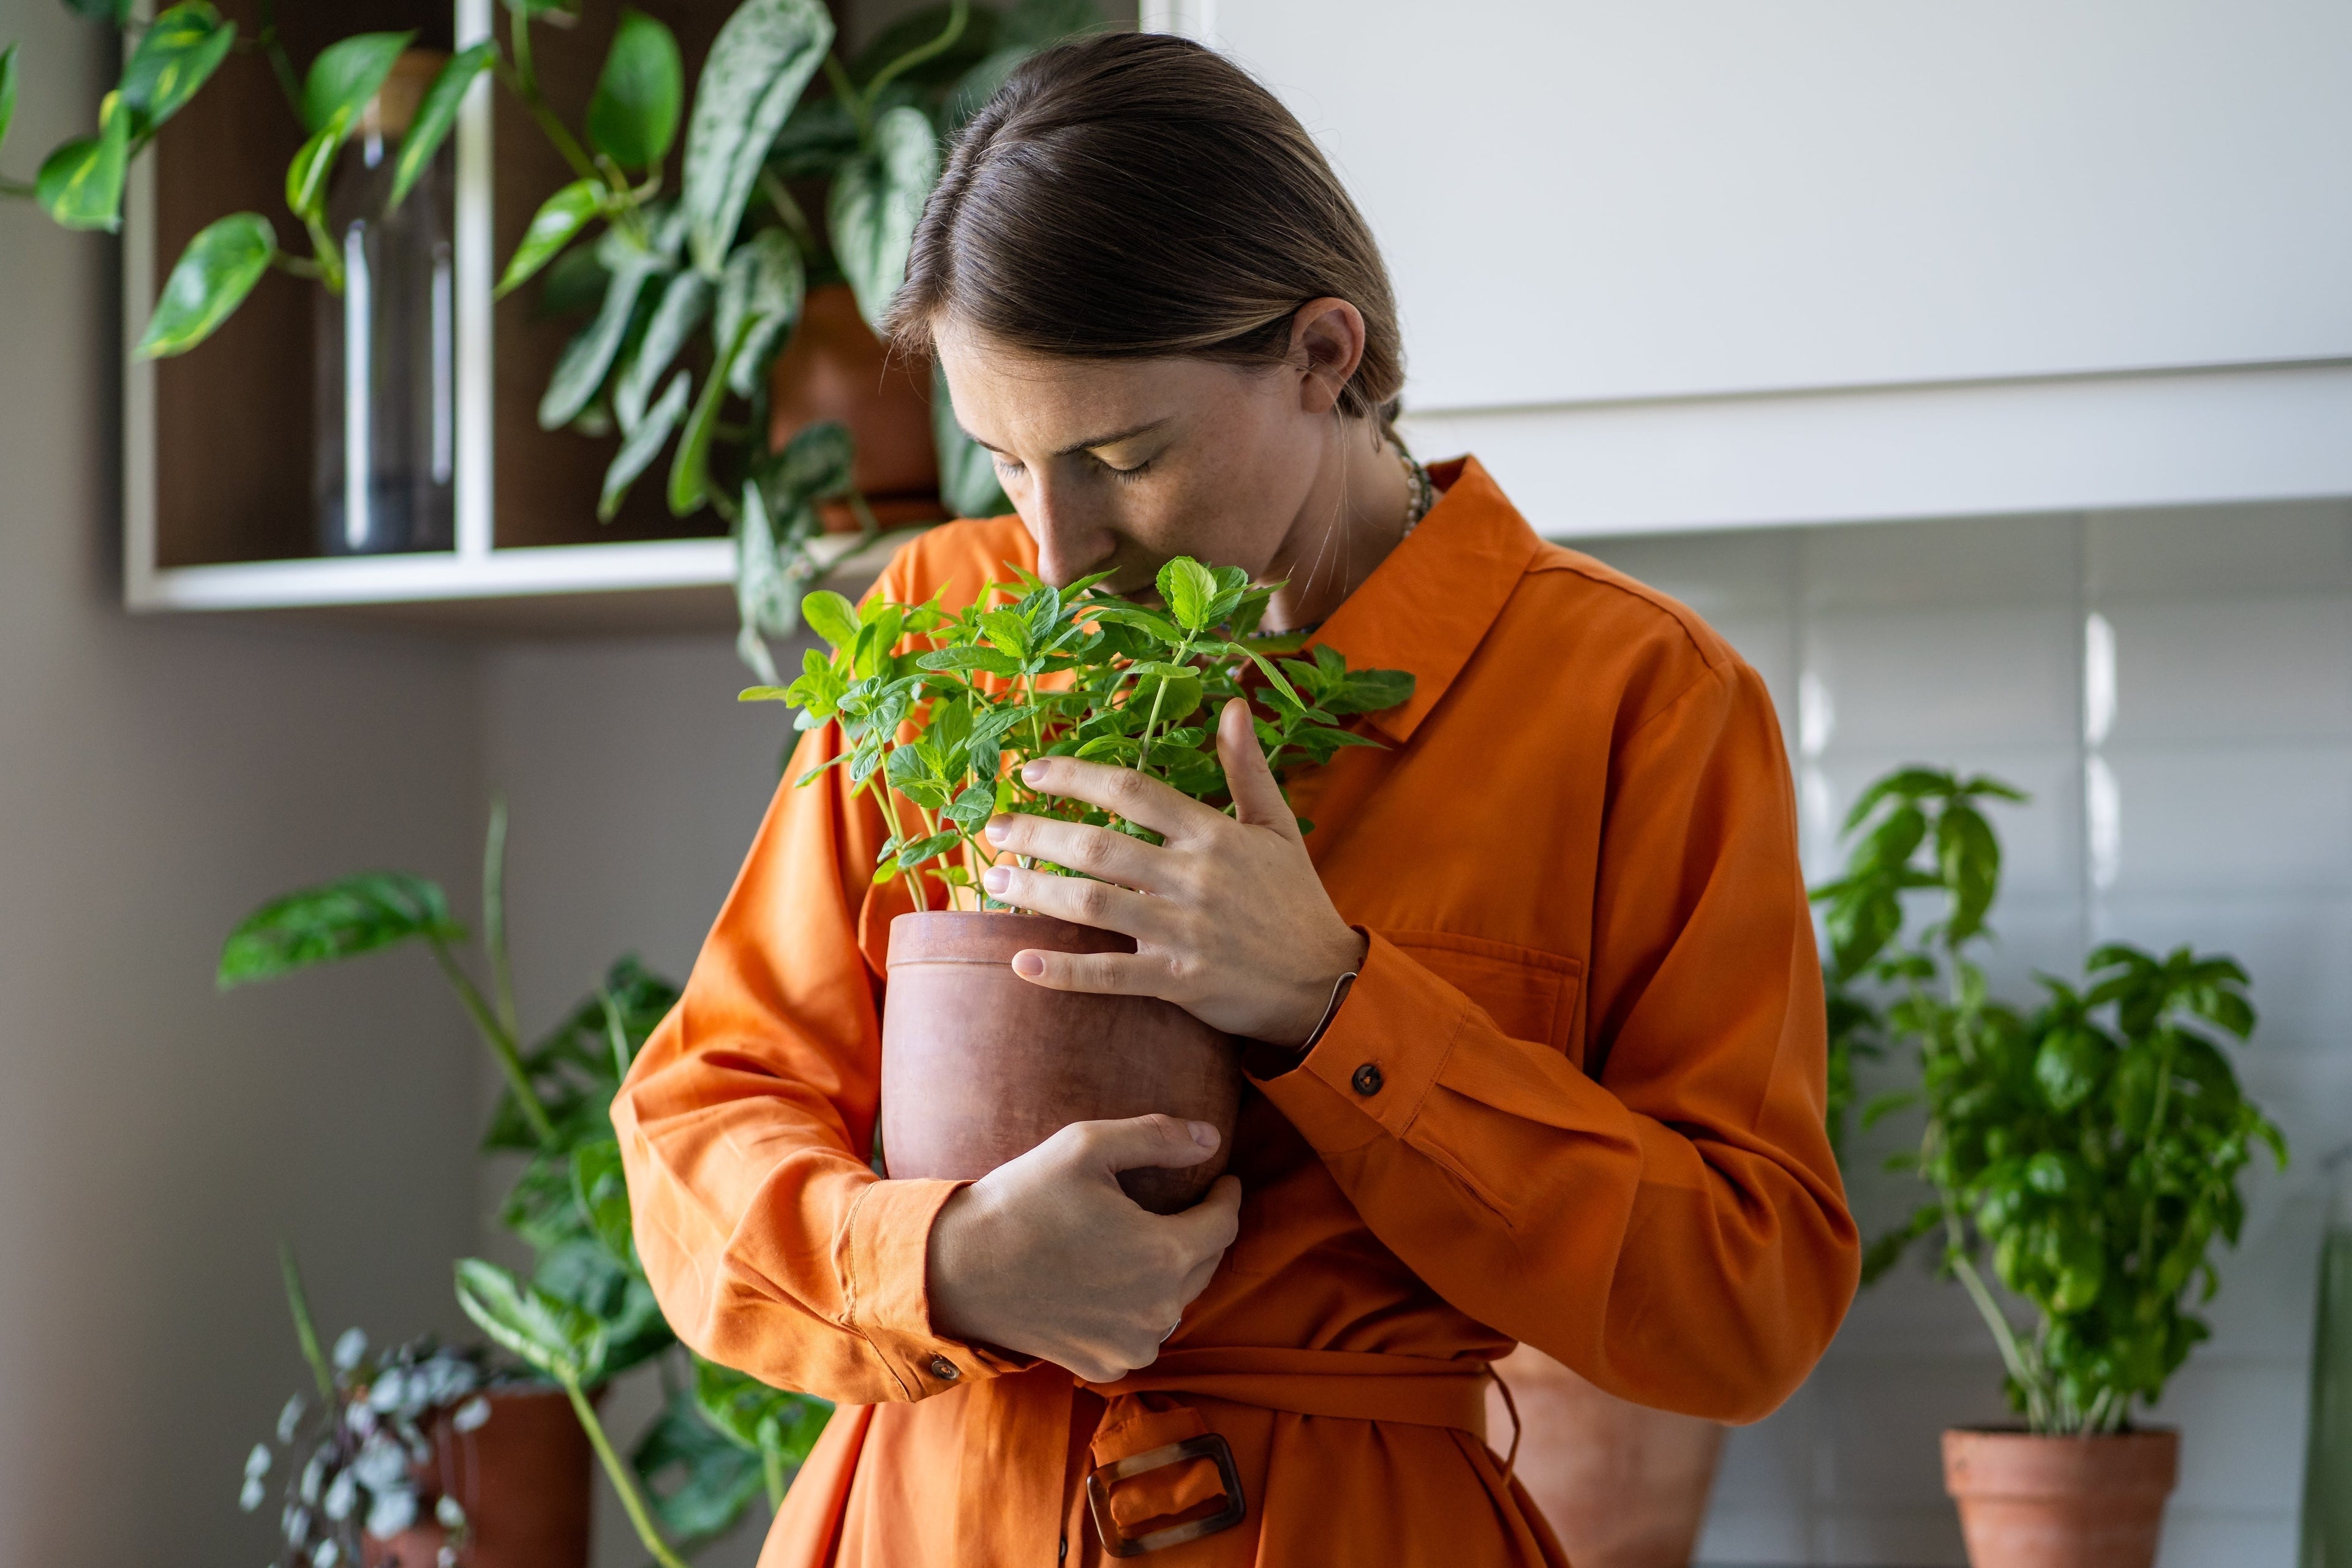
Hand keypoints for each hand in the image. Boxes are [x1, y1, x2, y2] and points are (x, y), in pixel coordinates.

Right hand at [926, 1115, 1242, 1383]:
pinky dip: (1139, 1307)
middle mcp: (1158, 1311)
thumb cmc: (1021, 1202)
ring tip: (1145, 1240)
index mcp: (1164, 1256)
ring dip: (1171, 1272)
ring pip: (1177, 1301)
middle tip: (1184, 1204)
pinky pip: (1142, 1333)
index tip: (1222, 1178)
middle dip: (1201, 1230)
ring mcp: (1132, 1347)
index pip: (1224, 1223)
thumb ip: (1158, 1137)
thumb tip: (1212, 1138)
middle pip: (1206, 1263)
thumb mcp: (1086, 1147)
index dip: (1226, 1196)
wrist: (956, 1271)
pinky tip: (1115, 1282)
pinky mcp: (1104, 1367)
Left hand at [981, 698, 1367, 1045]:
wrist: (1324, 982)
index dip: (1077, 776)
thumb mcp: (1278, 826)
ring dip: (1036, 891)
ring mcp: (1183, 930)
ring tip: (993, 883)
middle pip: (1099, 846)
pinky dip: (1064, 971)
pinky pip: (1111, 975)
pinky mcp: (1178, 979)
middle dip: (1039, 833)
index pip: (1134, 791)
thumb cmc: (1295, 899)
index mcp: (1213, 835)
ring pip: (1094, 905)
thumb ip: (1247, 767)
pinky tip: (1022, 962)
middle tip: (994, 829)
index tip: (1031, 771)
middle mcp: (1193, 878)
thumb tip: (1233, 706)